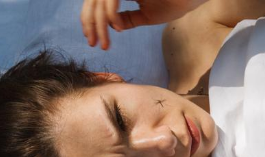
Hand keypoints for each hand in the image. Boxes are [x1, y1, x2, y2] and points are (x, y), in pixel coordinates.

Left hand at [81, 0, 206, 49]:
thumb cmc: (174, 3)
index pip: (97, 3)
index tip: (93, 39)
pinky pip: (111, 0)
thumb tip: (110, 26)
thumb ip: (128, 19)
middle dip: (90, 24)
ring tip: (104, 43)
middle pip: (93, 2)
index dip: (90, 20)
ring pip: (99, 2)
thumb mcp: (146, 14)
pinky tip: (117, 28)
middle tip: (93, 44)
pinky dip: (111, 15)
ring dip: (98, 24)